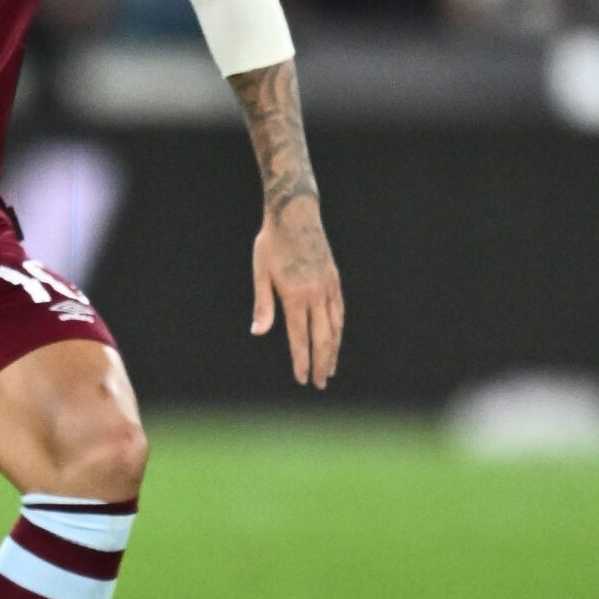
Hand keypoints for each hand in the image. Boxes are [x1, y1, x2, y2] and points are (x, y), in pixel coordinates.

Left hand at [252, 199, 341, 387]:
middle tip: (319, 383)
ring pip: (335, 327)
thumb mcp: (260, 272)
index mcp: (295, 295)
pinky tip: (336, 340)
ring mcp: (328, 287)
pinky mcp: (335, 280)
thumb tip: (258, 333)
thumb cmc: (271, 244)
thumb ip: (263, 304)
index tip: (302, 378)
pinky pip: (340, 311)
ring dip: (333, 351)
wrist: (296, 215)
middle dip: (321, 363)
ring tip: (330, 370)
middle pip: (322, 337)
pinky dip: (339, 330)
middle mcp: (316, 294)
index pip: (299, 336)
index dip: (301, 359)